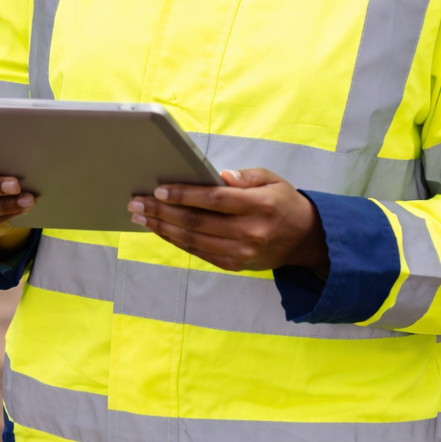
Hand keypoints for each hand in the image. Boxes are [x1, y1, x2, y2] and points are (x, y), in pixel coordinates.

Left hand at [128, 168, 329, 274]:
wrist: (303, 238)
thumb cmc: (282, 202)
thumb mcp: (272, 179)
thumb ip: (245, 177)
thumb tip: (218, 176)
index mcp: (260, 205)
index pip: (214, 200)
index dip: (184, 195)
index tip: (159, 189)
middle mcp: (250, 232)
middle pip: (197, 222)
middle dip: (162, 211)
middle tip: (137, 202)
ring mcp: (241, 252)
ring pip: (193, 240)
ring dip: (162, 228)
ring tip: (140, 216)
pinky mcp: (234, 264)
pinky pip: (198, 252)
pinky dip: (176, 240)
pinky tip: (160, 229)